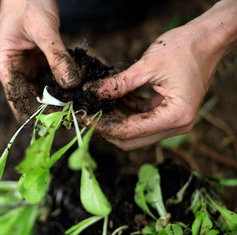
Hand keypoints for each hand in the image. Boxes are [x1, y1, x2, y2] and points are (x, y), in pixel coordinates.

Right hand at [0, 0, 79, 118]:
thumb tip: (71, 84)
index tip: (60, 117)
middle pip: (31, 98)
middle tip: (74, 112)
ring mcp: (25, 68)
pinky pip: (51, 79)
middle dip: (51, 106)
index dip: (38, 110)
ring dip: (60, 97)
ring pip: (43, 91)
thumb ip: (57, 56)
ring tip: (79, 103)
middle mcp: (12, 71)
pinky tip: (78, 88)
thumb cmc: (28, 2)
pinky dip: (63, 84)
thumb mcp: (44, 30)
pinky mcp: (37, 64)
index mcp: (3, 64)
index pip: (18, 98)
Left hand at [84, 24, 224, 149]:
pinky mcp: (167, 114)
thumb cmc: (184, 48)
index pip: (131, 131)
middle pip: (131, 139)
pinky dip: (125, 112)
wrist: (206, 40)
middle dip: (106, 128)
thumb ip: (120, 83)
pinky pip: (140, 120)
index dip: (104, 125)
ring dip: (114, 120)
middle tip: (85, 114)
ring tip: (95, 105)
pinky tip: (112, 99)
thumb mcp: (147, 65)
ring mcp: (173, 122)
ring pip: (134, 132)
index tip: (84, 116)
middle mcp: (177, 125)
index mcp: (176, 116)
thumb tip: (94, 92)